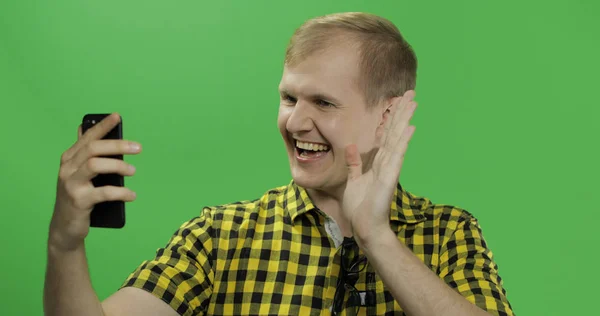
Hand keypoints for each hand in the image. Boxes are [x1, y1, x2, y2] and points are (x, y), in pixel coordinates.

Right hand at [49, 113, 140, 251]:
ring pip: (95, 165)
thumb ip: (85, 154)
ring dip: (118, 166)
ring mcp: (71, 184)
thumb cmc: (78, 196)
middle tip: (138, 148)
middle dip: (117, 145)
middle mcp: (67, 168)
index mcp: (69, 158)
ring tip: (133, 171)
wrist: (65, 227)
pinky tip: (131, 195)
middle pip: (93, 148)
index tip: (118, 117)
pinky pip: (103, 192)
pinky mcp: (78, 201)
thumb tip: (85, 128)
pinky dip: (121, 193)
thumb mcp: (80, 173)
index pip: (87, 137)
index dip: (103, 126)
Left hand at [342, 90, 416, 245]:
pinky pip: (396, 155)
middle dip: (400, 111)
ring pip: (397, 138)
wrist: (364, 227)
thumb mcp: (352, 180)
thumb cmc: (359, 207)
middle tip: (410, 93)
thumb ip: (354, 163)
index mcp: (376, 162)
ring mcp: (389, 168)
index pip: (384, 134)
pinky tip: (410, 127)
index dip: (389, 118)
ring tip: (412, 102)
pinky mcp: (389, 176)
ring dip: (404, 119)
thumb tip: (352, 146)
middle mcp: (385, 162)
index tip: (395, 102)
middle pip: (393, 131)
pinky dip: (403, 141)